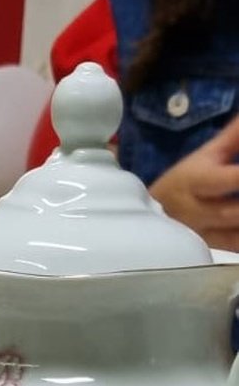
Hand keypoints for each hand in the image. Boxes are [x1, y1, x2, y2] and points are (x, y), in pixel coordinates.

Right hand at [149, 113, 238, 249]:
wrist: (154, 215)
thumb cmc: (185, 180)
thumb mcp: (205, 155)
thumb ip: (233, 137)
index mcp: (196, 181)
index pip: (230, 179)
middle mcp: (198, 211)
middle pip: (233, 212)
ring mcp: (203, 233)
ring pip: (235, 234)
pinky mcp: (211, 247)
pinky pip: (235, 247)